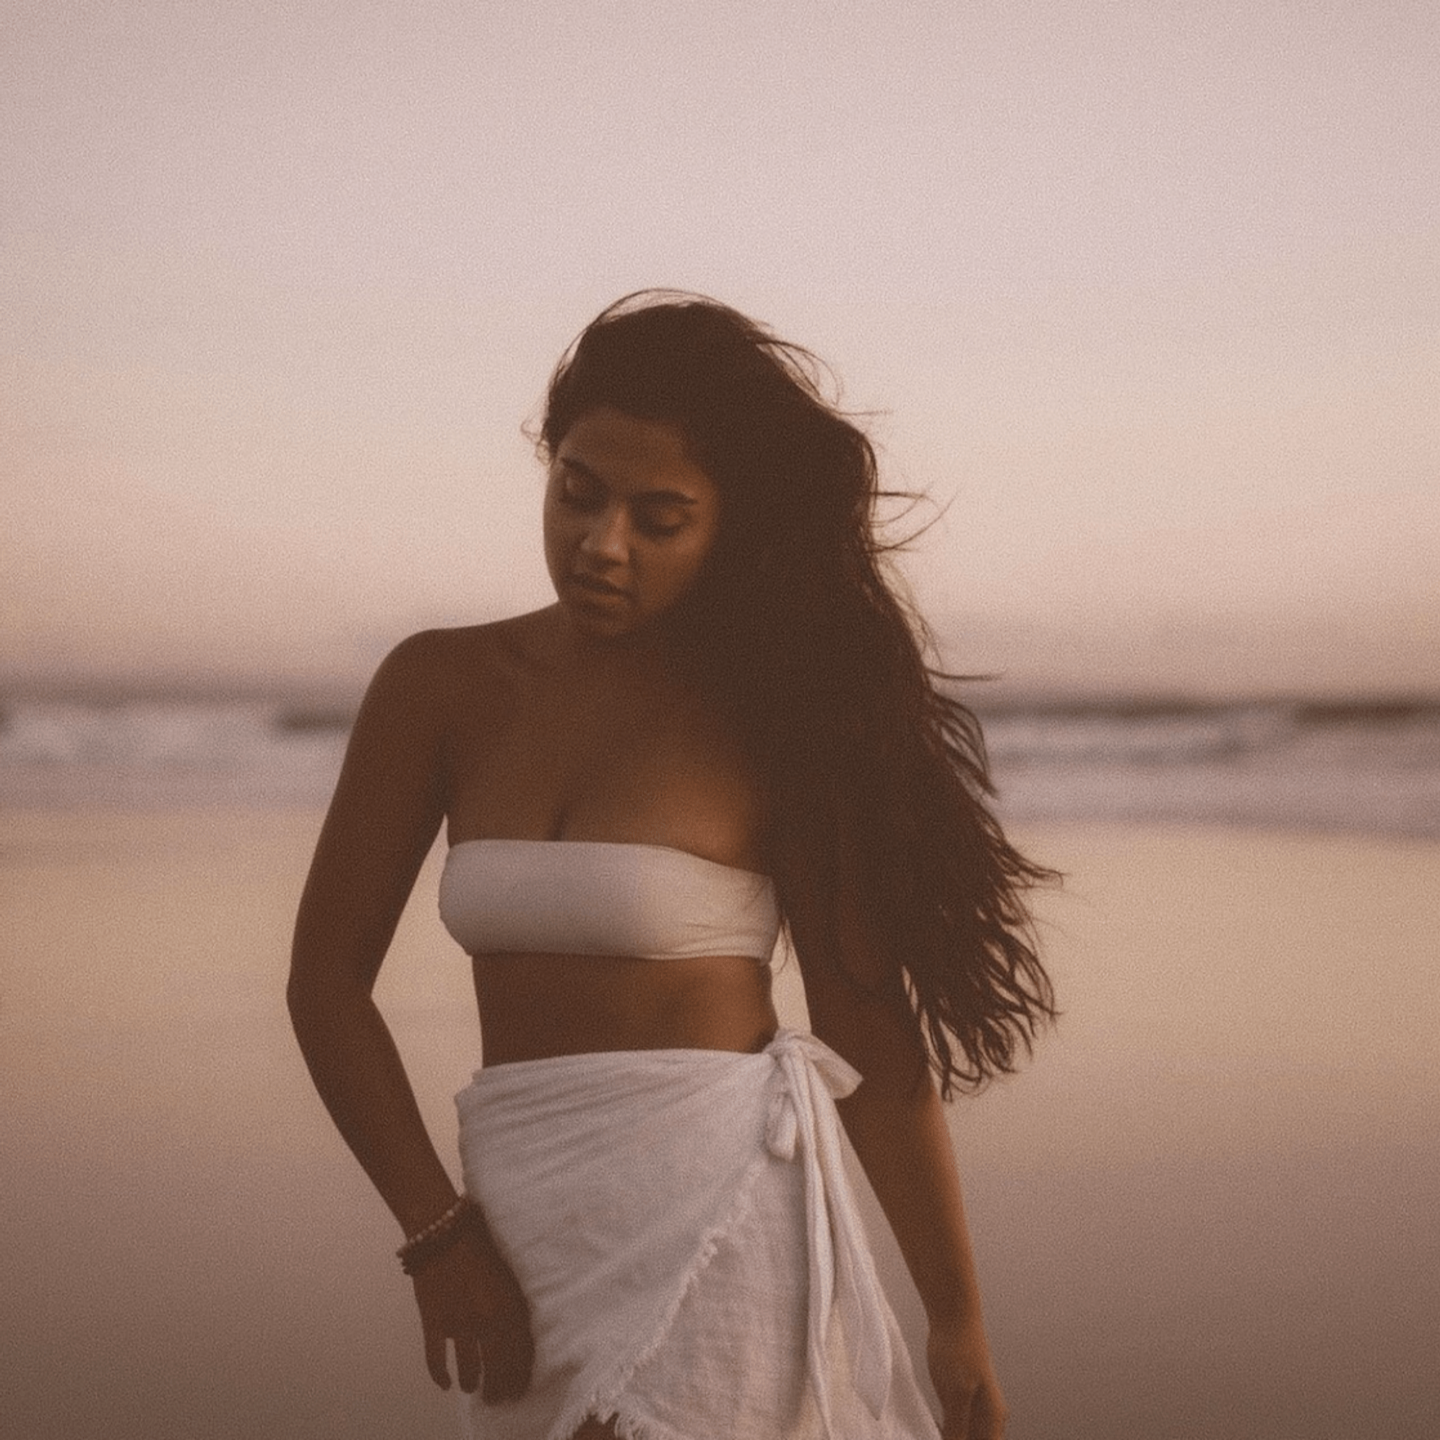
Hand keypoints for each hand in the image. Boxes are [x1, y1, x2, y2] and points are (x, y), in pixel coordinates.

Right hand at [412, 1223, 534, 1403]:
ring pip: (468, 1369)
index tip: (520, 1388)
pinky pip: (436, 1359)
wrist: (444, 1230)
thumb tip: (525, 1327)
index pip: (521, 1354)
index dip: (520, 1376)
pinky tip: (446, 1384)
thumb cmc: (482, 1243)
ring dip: (472, 1384)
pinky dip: (440, 1376)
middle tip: (497, 1397)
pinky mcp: (433, 1323)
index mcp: (510, 1307)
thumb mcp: (510, 1271)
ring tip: (474, 1389)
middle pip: (497, 1368)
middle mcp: (487, 1321)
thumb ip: (517, 1300)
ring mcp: (459, 1325)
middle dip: (498, 1387)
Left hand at [927, 1316, 1006, 1439]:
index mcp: (993, 1419)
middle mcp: (989, 1417)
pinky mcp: (961, 1396)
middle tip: (930, 1435)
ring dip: (950, 1438)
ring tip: (928, 1433)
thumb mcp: (955, 1395)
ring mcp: (976, 1406)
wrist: (954, 1315)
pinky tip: (929, 1426)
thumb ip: (957, 1428)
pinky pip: (956, 1424)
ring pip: (966, 1436)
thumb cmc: (957, 1351)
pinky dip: (944, 1430)